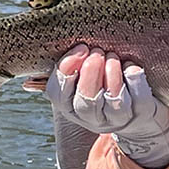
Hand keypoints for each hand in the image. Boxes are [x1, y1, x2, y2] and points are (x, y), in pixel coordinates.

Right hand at [27, 44, 168, 168]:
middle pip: (86, 100)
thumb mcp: (78, 82)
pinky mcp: (140, 113)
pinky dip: (134, 79)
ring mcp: (116, 118)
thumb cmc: (101, 87)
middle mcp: (91, 117)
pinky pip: (138, 97)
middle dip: (90, 73)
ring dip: (111, 75)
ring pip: (112, 101)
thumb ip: (61, 72)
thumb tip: (28, 68)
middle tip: (97, 53)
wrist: (135, 115)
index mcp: (69, 106)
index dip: (67, 70)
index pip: (57, 92)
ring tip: (112, 57)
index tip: (79, 49)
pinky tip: (131, 66)